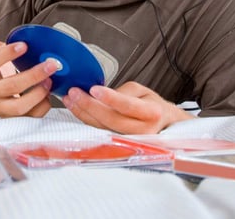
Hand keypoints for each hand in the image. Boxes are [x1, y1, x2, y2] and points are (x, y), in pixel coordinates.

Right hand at [0, 40, 55, 117]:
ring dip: (39, 93)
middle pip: (11, 86)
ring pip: (20, 106)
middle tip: (50, 65)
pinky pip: (31, 117)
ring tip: (49, 80)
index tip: (24, 46)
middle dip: (34, 75)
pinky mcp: (12, 119)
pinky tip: (47, 94)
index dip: (8, 54)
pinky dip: (43, 105)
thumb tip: (21, 42)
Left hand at [61, 81, 193, 133]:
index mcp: (151, 113)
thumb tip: (101, 96)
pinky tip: (76, 108)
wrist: (164, 126)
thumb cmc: (152, 106)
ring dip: (83, 112)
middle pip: (112, 119)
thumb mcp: (143, 92)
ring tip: (70, 98)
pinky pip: (100, 132)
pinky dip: (86, 119)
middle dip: (90, 105)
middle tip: (74, 92)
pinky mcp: (120, 145)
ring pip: (103, 127)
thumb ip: (123, 92)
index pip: (129, 106)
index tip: (94, 89)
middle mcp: (142, 130)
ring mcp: (131, 141)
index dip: (111, 98)